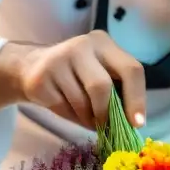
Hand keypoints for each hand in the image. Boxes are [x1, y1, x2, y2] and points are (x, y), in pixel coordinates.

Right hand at [18, 30, 145, 129]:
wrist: (32, 67)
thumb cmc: (77, 75)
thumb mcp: (100, 72)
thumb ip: (117, 90)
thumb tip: (132, 123)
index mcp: (103, 43)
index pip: (130, 69)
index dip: (137, 98)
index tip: (137, 123)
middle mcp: (82, 46)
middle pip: (102, 87)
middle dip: (106, 113)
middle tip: (106, 127)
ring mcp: (58, 59)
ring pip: (81, 101)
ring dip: (87, 118)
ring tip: (86, 117)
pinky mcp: (40, 77)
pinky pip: (62, 107)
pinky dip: (70, 117)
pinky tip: (67, 109)